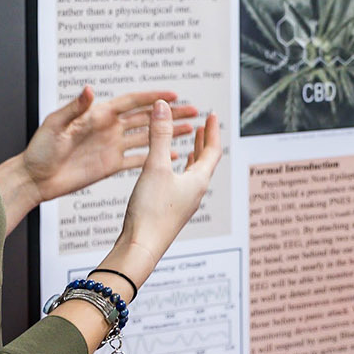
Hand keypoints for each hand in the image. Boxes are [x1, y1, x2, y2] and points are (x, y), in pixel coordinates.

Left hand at [22, 87, 198, 202]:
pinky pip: (138, 158)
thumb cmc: (40, 149)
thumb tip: (90, 89)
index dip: (153, 98)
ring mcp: (111, 146)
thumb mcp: (56, 125)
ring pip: (147, 137)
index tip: (174, 95)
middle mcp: (109, 128)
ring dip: (168, 133)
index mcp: (98, 115)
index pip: (132, 102)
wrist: (35, 177)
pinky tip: (173, 155)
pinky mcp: (110, 165)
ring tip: (190, 130)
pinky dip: (156, 156)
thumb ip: (75, 108)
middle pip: (146, 118)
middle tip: (193, 111)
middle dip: (169, 114)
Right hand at [107, 101, 222, 290]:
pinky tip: (168, 175)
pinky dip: (179, 173)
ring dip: (192, 157)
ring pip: (193, 175)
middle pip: (205, 163)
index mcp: (198, 181)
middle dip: (204, 143)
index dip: (212, 131)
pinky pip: (181, 186)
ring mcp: (183, 204)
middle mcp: (195, 192)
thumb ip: (159, 135)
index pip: (212, 151)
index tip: (211, 115)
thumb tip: (163, 106)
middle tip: (203, 126)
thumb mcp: (155, 167)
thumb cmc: (150, 210)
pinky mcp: (170, 212)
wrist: (140, 247)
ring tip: (189, 146)